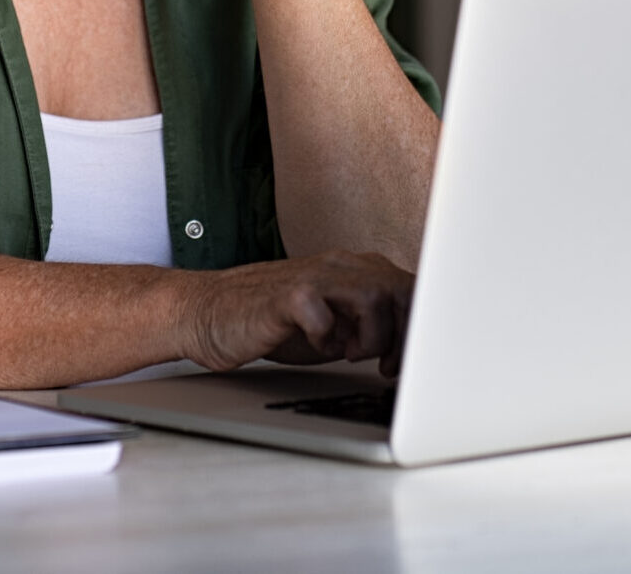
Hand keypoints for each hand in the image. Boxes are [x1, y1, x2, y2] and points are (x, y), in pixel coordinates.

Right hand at [173, 251, 413, 377]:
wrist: (211, 314)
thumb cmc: (274, 323)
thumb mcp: (335, 325)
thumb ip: (372, 325)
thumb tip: (414, 350)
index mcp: (355, 270)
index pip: (411, 289)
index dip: (419, 329)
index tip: (407, 363)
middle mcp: (339, 266)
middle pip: (402, 288)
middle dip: (404, 334)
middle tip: (385, 365)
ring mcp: (313, 277)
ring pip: (374, 294)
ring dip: (371, 335)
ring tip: (349, 354)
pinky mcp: (287, 296)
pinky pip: (323, 314)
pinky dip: (328, 339)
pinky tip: (317, 347)